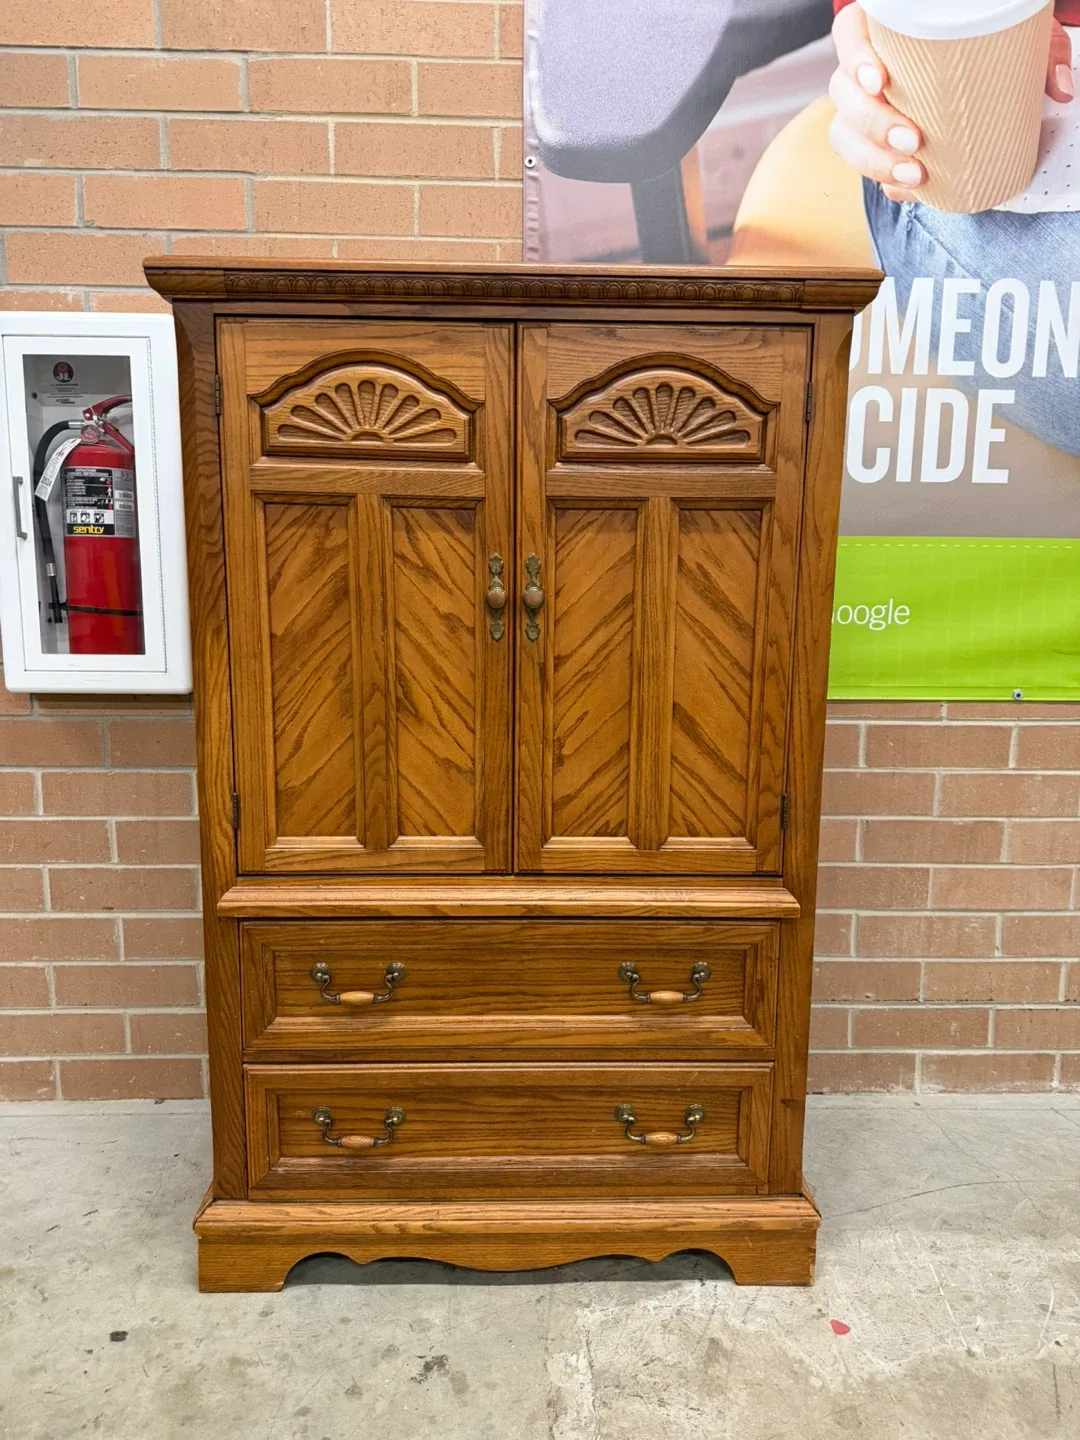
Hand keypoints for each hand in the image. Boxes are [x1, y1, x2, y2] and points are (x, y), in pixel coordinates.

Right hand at [828, 5, 1074, 204]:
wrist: (976, 77)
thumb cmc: (987, 48)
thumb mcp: (1017, 42)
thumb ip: (1040, 56)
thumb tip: (1061, 89)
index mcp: (883, 33)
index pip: (850, 36)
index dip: (856, 59)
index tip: (881, 80)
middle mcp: (864, 72)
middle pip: (842, 93)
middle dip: (873, 123)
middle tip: (913, 139)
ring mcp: (863, 109)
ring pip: (843, 135)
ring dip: (872, 160)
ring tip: (913, 174)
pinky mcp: (871, 143)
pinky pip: (862, 164)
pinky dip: (882, 179)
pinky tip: (906, 187)